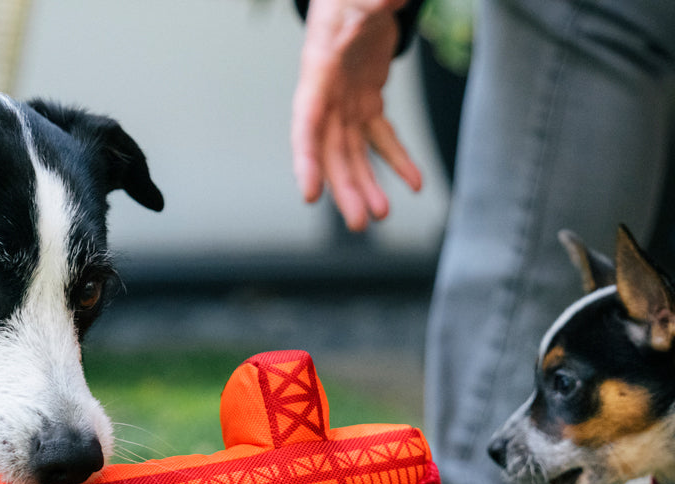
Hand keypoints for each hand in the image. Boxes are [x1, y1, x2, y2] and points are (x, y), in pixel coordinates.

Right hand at [291, 0, 422, 229]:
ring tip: (383, 215)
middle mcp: (327, 96)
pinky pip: (381, 138)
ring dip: (368, 185)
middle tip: (360, 223)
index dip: (306, 161)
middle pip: (331, 152)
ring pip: (353, 155)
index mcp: (318, 72)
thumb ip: (368, 2)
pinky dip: (398, 160)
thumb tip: (382, 3)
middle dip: (345, 189)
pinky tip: (415, 183)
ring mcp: (345, 103)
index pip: (306, 125)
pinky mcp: (365, 102)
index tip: (309, 195)